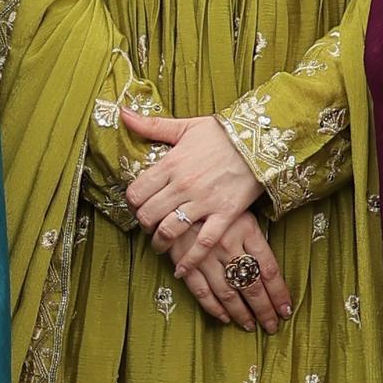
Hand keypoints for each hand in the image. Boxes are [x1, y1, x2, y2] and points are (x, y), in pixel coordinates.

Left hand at [121, 109, 261, 252]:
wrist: (259, 141)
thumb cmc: (221, 134)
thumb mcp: (185, 126)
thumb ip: (152, 125)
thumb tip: (123, 113)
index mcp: (170, 164)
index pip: (136, 192)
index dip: (132, 203)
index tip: (137, 206)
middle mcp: (183, 185)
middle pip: (148, 214)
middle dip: (143, 224)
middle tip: (148, 226)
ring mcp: (204, 202)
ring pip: (170, 231)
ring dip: (160, 243)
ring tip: (160, 245)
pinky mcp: (224, 215)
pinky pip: (203, 243)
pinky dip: (189, 260)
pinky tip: (181, 269)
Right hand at [178, 211, 291, 334]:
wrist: (177, 197)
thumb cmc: (215, 204)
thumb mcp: (241, 212)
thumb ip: (255, 239)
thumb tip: (270, 272)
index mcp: (247, 230)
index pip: (269, 269)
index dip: (279, 293)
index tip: (286, 309)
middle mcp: (229, 245)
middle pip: (252, 285)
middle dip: (264, 309)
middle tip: (272, 326)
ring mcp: (206, 255)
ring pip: (228, 292)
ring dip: (241, 313)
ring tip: (250, 325)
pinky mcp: (185, 262)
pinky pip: (201, 291)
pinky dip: (214, 307)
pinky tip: (224, 318)